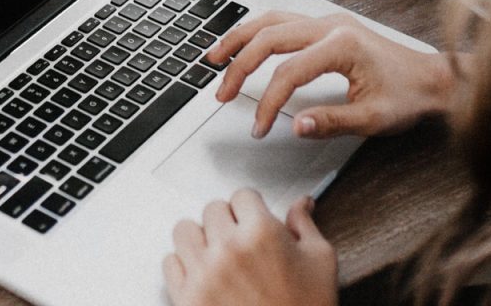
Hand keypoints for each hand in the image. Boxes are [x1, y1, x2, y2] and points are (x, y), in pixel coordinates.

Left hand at [163, 190, 337, 305]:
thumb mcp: (320, 262)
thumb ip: (305, 226)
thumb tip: (301, 203)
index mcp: (262, 233)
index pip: (242, 195)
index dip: (251, 208)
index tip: (253, 219)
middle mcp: (228, 248)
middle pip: (212, 209)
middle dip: (227, 221)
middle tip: (240, 240)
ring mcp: (204, 273)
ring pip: (184, 230)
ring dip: (200, 238)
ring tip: (216, 253)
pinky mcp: (187, 297)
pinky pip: (170, 263)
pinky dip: (183, 266)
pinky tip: (203, 274)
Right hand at [207, 11, 454, 138]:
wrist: (433, 79)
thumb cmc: (409, 96)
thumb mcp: (373, 119)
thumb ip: (332, 122)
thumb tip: (296, 125)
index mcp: (342, 45)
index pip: (288, 72)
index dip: (268, 102)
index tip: (260, 127)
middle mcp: (331, 26)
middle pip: (269, 37)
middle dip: (239, 66)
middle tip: (222, 93)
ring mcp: (328, 22)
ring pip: (271, 20)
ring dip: (240, 38)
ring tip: (215, 58)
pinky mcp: (328, 26)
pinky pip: (283, 21)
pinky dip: (258, 33)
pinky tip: (244, 45)